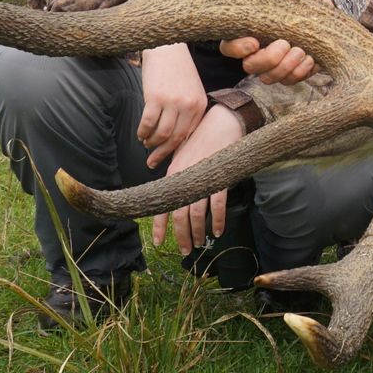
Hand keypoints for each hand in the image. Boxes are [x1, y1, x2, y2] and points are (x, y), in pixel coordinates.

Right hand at [138, 43, 206, 166]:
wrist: (167, 48)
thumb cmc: (178, 70)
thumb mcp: (191, 90)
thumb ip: (188, 111)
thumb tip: (177, 136)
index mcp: (199, 105)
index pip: (188, 135)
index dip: (176, 149)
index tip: (167, 158)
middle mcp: (188, 105)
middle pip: (175, 138)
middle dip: (162, 153)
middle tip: (152, 162)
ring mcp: (172, 102)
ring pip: (161, 134)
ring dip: (151, 142)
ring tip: (146, 143)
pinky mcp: (156, 98)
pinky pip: (148, 123)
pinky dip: (143, 132)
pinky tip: (140, 134)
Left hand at [152, 104, 246, 252]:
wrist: (221, 122)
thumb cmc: (200, 136)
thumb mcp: (179, 150)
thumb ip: (167, 162)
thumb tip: (150, 164)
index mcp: (174, 175)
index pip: (163, 205)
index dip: (159, 226)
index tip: (158, 243)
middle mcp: (185, 179)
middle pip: (180, 215)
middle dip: (181, 236)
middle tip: (184, 251)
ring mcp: (202, 179)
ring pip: (196, 214)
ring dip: (197, 232)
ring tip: (199, 244)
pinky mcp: (219, 178)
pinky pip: (217, 205)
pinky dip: (217, 220)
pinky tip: (218, 231)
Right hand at [219, 0, 330, 83]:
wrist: (324, 12)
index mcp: (249, 29)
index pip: (229, 46)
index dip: (237, 48)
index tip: (255, 41)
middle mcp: (256, 51)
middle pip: (249, 66)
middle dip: (268, 59)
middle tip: (286, 43)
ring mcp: (273, 64)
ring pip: (268, 78)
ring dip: (286, 67)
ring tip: (302, 51)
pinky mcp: (290, 72)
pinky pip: (289, 81)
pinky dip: (301, 73)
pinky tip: (311, 58)